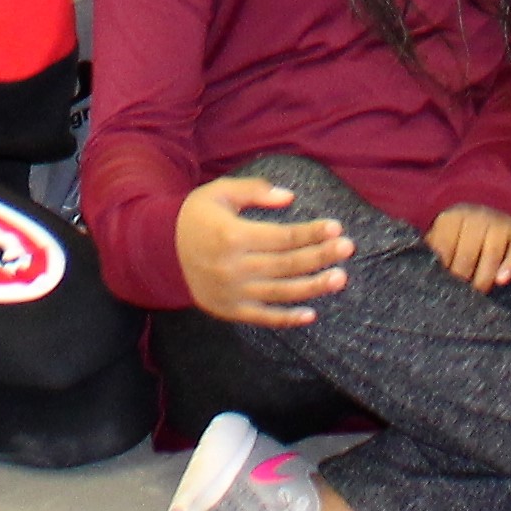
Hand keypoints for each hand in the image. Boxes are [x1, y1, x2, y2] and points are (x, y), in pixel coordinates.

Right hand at [177, 173, 353, 327]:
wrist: (161, 251)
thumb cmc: (196, 216)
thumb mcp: (220, 192)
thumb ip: (254, 191)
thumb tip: (289, 198)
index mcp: (233, 236)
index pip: (281, 237)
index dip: (310, 233)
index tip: (335, 227)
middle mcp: (234, 267)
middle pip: (287, 264)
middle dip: (320, 256)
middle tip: (348, 248)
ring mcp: (233, 292)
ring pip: (281, 292)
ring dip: (313, 286)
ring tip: (339, 278)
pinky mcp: (231, 310)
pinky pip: (264, 317)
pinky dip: (288, 318)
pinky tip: (311, 313)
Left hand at [425, 203, 510, 290]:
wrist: (498, 175)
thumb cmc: (464, 202)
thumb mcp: (444, 210)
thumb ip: (434, 234)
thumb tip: (422, 257)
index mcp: (453, 213)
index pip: (444, 248)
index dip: (442, 268)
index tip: (440, 282)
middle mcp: (477, 216)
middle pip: (467, 256)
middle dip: (461, 278)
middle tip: (459, 295)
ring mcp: (500, 221)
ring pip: (491, 256)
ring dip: (483, 279)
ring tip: (478, 293)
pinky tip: (501, 280)